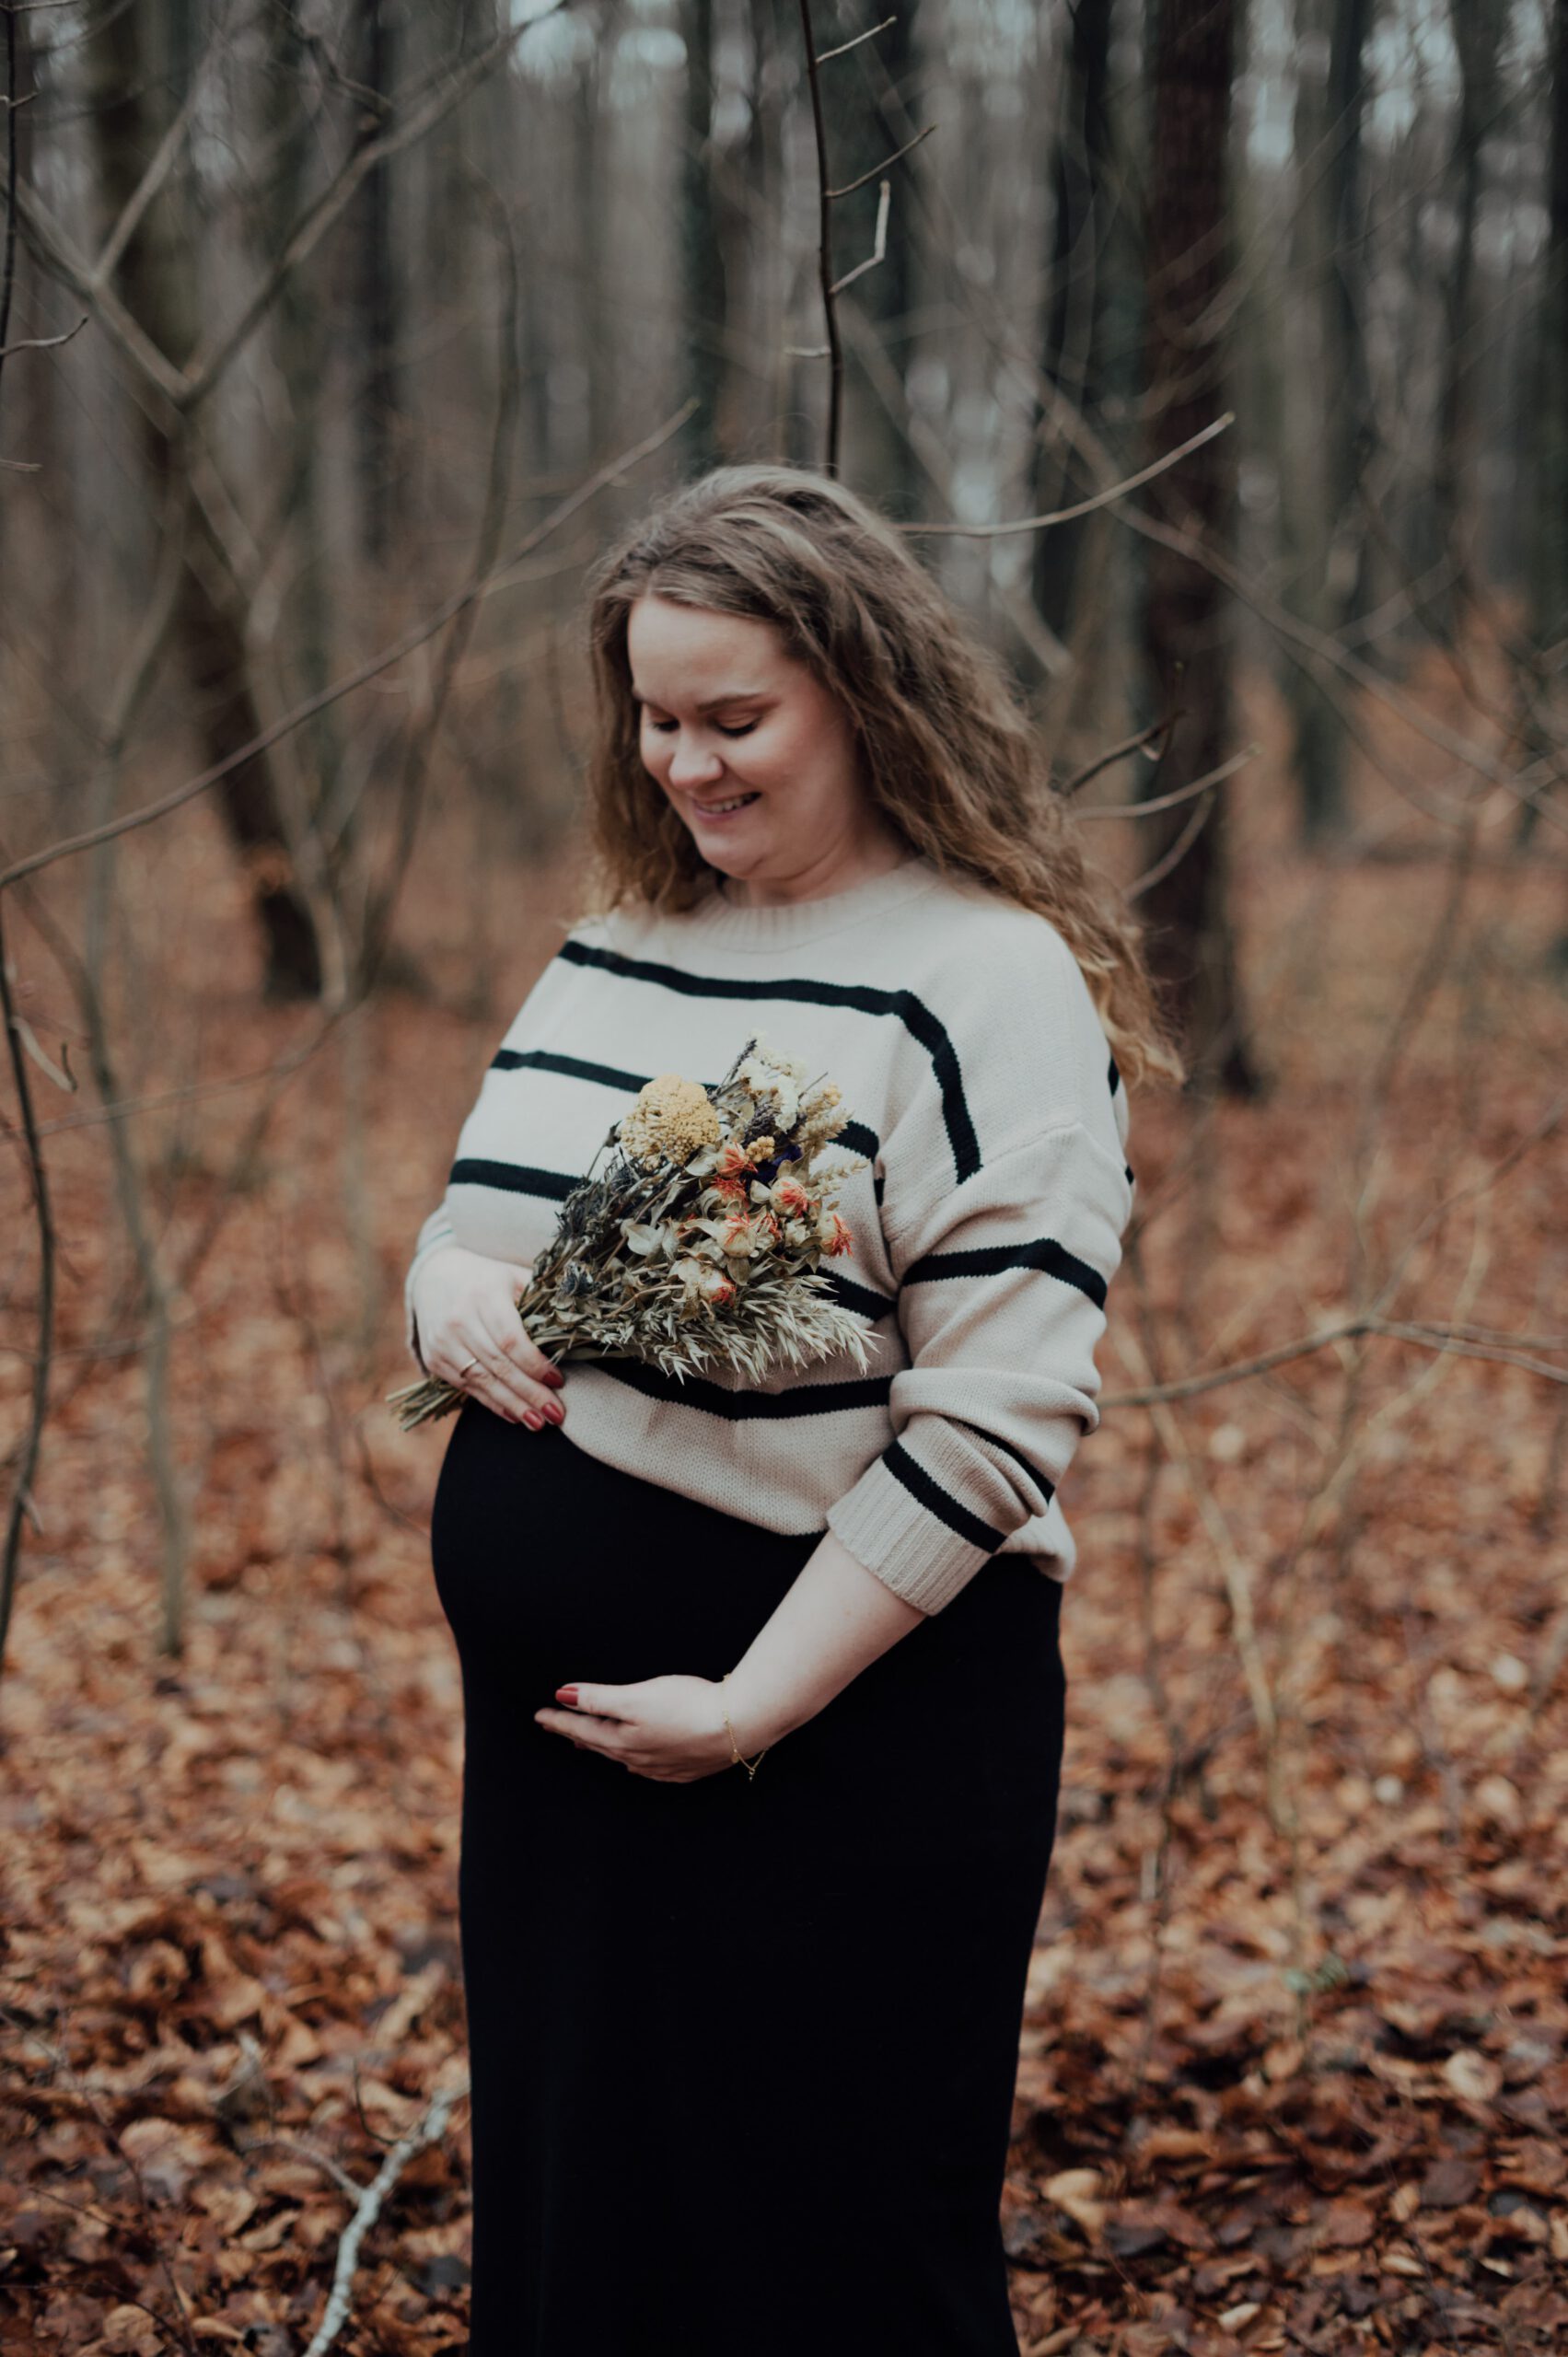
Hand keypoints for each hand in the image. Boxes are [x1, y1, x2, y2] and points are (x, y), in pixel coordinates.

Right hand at [412, 1243, 563, 1428]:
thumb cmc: (487, 1280)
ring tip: (538, 1422)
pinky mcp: (434, 1359)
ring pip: (482, 1380)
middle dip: (529, 1392)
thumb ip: (543, 1296)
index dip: (535, 1364)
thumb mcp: (513, 1277)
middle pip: (498, 1364)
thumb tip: (580, 1318)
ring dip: (513, 1405)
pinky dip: (492, 1403)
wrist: (434, 1278)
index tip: (558, 1380)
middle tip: (555, 1413)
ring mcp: (443, 1341)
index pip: (510, 1338)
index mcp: (483, 1295)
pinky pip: (467, 1387)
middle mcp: (459, 1319)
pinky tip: (514, 1415)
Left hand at [533, 1675, 747, 1782]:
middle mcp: (638, 1759)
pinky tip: (635, 1765)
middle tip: (558, 1727)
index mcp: (622, 1741)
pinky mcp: (686, 1767)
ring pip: (623, 1757)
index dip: (559, 1720)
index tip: (539, 1716)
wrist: (738, 1726)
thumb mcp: (635, 1697)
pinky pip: (649, 1769)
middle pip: (599, 1744)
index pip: (582, 1728)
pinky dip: (634, 1763)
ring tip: (588, 1742)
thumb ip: (598, 1698)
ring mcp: (662, 1766)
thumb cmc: (687, 1706)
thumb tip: (563, 1696)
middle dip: (576, 1733)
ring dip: (603, 1747)